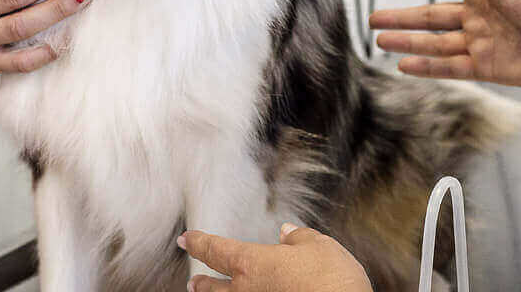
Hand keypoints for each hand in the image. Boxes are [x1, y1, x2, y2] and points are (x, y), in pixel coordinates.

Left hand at [179, 224, 372, 291]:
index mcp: (252, 264)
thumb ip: (300, 239)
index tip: (186, 238)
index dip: (199, 242)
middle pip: (214, 288)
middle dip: (203, 283)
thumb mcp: (320, 247)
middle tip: (193, 280)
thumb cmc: (334, 280)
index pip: (216, 250)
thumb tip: (287, 233)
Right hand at [370, 0, 520, 86]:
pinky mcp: (489, 69)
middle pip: (431, 16)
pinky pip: (451, 67)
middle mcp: (478, 15)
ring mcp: (482, 42)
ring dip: (408, 42)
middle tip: (372, 19)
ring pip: (435, 43)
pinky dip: (427, 67)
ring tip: (380, 41)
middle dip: (402, 17)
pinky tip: (405, 66)